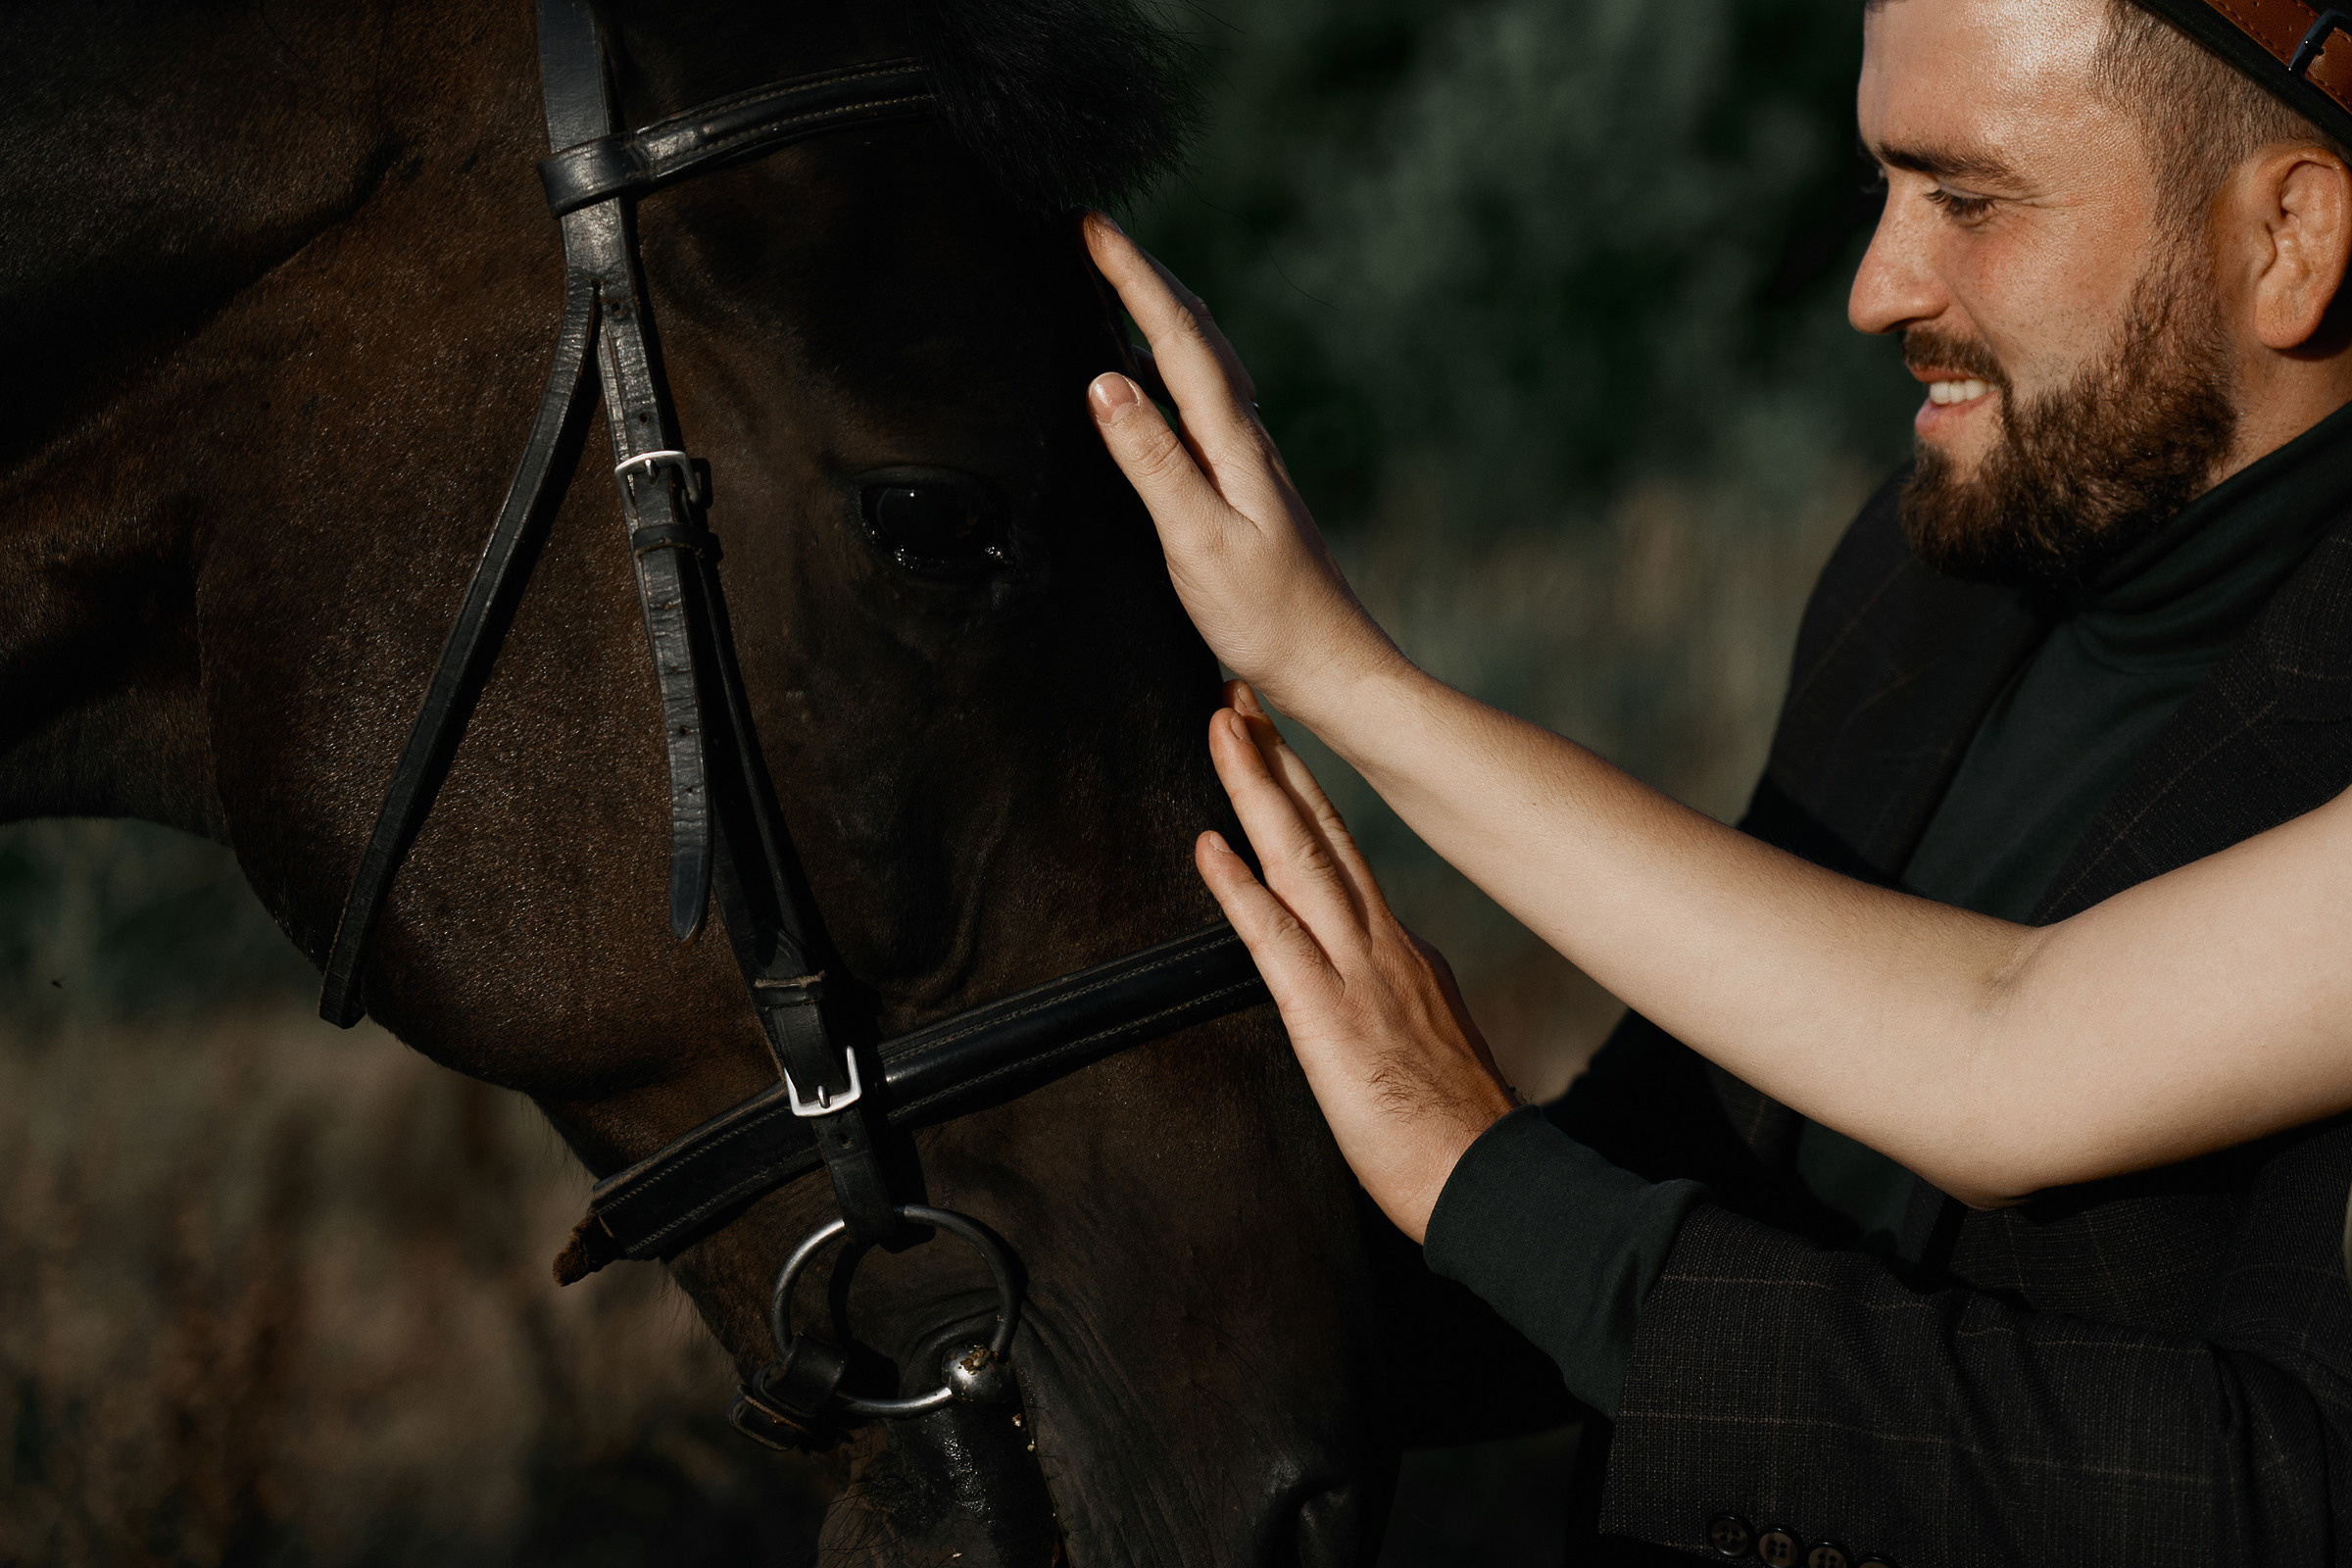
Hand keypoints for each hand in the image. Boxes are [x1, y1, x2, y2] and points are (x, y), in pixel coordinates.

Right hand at [1082, 213, 1404, 715]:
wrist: (1332, 668)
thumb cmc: (1267, 618)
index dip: (1131, 276)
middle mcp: (1248, 439)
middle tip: (1095, 233)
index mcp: (1234, 443)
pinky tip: (1162, 379)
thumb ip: (1151, 462)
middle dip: (1145, 276)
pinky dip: (1176, 363)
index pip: (1176, 337)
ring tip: (1123, 280)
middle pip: (1197, 333)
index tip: (1087, 225)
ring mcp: (1251, 461)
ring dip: (1163, 312)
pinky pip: (1206, 399)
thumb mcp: (1196, 542)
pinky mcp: (1248, 488)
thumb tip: (1104, 381)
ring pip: (1206, 361)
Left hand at [1195, 683, 1518, 1241]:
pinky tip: (1208, 844)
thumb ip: (1407, 1004)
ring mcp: (1358, 975)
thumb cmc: (1461, 1138)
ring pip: (1299, 862)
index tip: (1279, 748)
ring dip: (1256, 789)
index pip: (1345, 860)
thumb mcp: (1435, 1048)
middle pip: (1322, 834)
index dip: (1307, 799)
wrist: (1493, 1184)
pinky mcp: (1328, 1017)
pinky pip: (1273, 939)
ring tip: (1223, 726)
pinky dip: (1238, 887)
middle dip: (1279, 760)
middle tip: (1239, 695)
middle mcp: (1383, 947)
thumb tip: (1393, 987)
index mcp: (1404, 956)